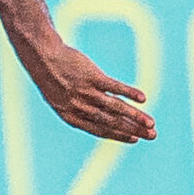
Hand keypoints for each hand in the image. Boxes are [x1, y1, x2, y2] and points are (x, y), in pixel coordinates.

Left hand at [20, 37, 155, 143]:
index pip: (98, 130)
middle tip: (152, 135)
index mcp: (69, 115)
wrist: (41, 55)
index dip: (118, 135)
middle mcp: (78, 106)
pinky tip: (142, 98)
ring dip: (135, 116)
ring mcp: (84, 91)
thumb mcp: (63, 98)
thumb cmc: (54, 77)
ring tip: (151, 123)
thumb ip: (84, 108)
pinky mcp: (91, 76)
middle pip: (110, 121)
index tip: (135, 139)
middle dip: (132, 129)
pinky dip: (129, 93)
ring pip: (114, 107)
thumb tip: (110, 114)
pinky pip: (114, 87)